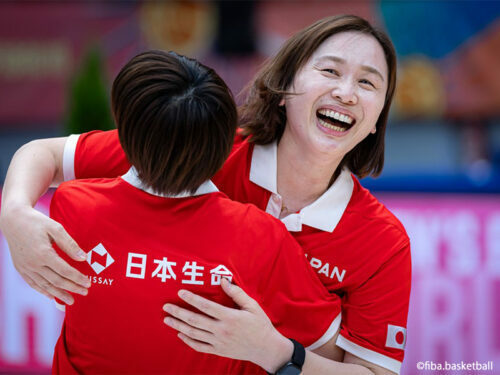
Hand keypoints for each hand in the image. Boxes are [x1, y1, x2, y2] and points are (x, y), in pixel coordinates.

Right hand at [0, 204, 90, 303]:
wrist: (13, 220)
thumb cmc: (37, 222)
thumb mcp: (56, 228)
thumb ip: (70, 244)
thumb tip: (83, 258)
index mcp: (43, 253)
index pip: (65, 271)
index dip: (78, 278)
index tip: (88, 283)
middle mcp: (33, 263)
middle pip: (56, 281)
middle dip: (72, 288)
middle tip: (85, 293)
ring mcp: (25, 268)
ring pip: (44, 285)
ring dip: (59, 294)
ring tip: (71, 300)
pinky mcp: (20, 268)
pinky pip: (33, 283)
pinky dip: (43, 291)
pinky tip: (52, 296)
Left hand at [163, 278, 292, 372]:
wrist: (266, 349)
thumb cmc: (260, 325)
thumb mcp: (252, 306)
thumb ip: (236, 293)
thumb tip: (223, 280)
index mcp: (229, 317)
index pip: (206, 306)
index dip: (192, 299)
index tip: (180, 292)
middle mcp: (221, 330)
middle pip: (195, 320)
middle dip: (179, 312)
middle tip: (166, 306)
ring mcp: (218, 342)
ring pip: (194, 334)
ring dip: (178, 326)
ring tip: (167, 319)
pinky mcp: (218, 350)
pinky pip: (199, 346)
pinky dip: (188, 341)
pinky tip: (180, 334)